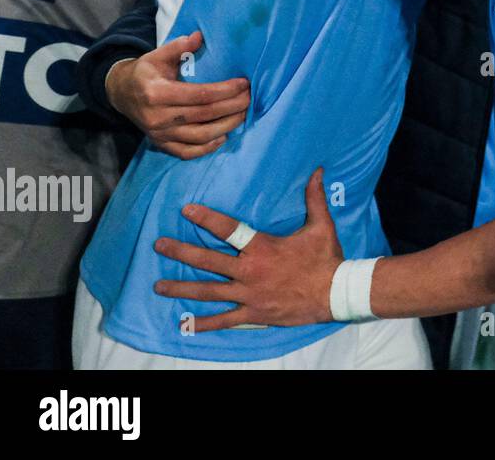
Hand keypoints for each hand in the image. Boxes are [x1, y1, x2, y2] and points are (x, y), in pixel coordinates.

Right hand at [107, 32, 249, 158]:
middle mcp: (158, 117)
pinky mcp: (161, 144)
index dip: (225, 90)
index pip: (200, 95)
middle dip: (232, 107)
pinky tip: (223, 136)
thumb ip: (178, 47)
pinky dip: (207, 147)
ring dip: (226, 127)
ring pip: (200, 136)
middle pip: (204, 115)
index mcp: (157, 93)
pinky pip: (187, 152)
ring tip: (243, 114)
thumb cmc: (145, 72)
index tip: (244, 83)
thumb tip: (199, 36)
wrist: (121, 94)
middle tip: (250, 98)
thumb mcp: (157, 56)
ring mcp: (159, 134)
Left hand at [153, 169, 342, 330]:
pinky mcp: (254, 313)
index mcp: (262, 247)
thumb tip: (318, 170)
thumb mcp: (322, 225)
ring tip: (158, 286)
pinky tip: (184, 324)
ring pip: (208, 291)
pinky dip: (203, 322)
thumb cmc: (327, 258)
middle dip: (181, 252)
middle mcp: (249, 271)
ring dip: (182, 288)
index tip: (186, 210)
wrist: (336, 293)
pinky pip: (224, 319)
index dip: (206, 218)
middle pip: (208, 260)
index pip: (228, 229)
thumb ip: (314, 198)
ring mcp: (249, 294)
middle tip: (159, 245)